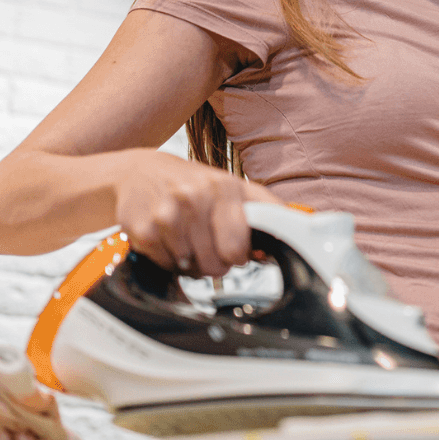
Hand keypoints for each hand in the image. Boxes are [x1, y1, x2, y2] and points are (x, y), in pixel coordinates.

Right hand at [112, 149, 280, 276]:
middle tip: (205, 243)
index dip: (239, 256)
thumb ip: (265, 209)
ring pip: (190, 267)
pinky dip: (166, 259)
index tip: (235, 250)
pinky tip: (165, 238)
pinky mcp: (142, 228)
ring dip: (188, 261)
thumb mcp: (232, 187)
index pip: (238, 246)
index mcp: (224, 188)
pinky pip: (165, 265)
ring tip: (184, 237)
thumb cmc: (193, 184)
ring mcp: (166, 213)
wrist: (139, 172)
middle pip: (216, 264)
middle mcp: (195, 198)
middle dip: (213, 262)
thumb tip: (299, 229)